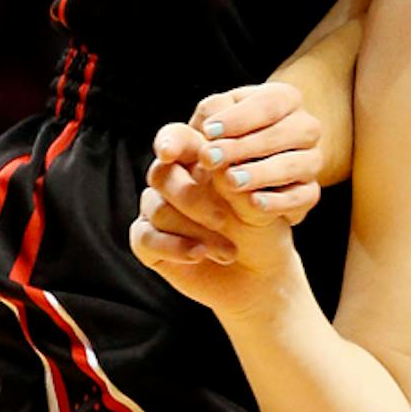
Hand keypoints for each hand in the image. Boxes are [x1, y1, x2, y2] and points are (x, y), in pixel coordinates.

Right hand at [129, 145, 300, 323]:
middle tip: (223, 219)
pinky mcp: (149, 241)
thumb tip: (220, 166)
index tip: (172, 152)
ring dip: (196, 230)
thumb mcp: (261, 203)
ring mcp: (158, 209)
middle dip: (190, 195)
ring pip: (157, 207)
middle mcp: (175, 179)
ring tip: (230, 250)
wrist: (260, 274)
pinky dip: (174, 246)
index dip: (171, 140)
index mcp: (202, 158)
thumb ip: (240, 181)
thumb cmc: (265, 229)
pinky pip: (145, 237)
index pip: (179, 137)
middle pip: (161, 173)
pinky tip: (199, 254)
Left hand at [183, 82, 324, 225]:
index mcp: (283, 100)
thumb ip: (176, 137)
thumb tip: (165, 150)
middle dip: (250, 144)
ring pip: (302, 162)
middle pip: (293, 130)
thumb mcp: (193, 137)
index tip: (209, 131)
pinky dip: (281, 200)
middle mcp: (305, 127)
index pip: (272, 102)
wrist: (230, 183)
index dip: (242, 117)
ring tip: (230, 181)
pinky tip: (253, 203)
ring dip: (265, 171)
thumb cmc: (213, 148)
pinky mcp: (309, 192)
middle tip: (211, 158)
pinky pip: (306, 195)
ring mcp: (311, 160)